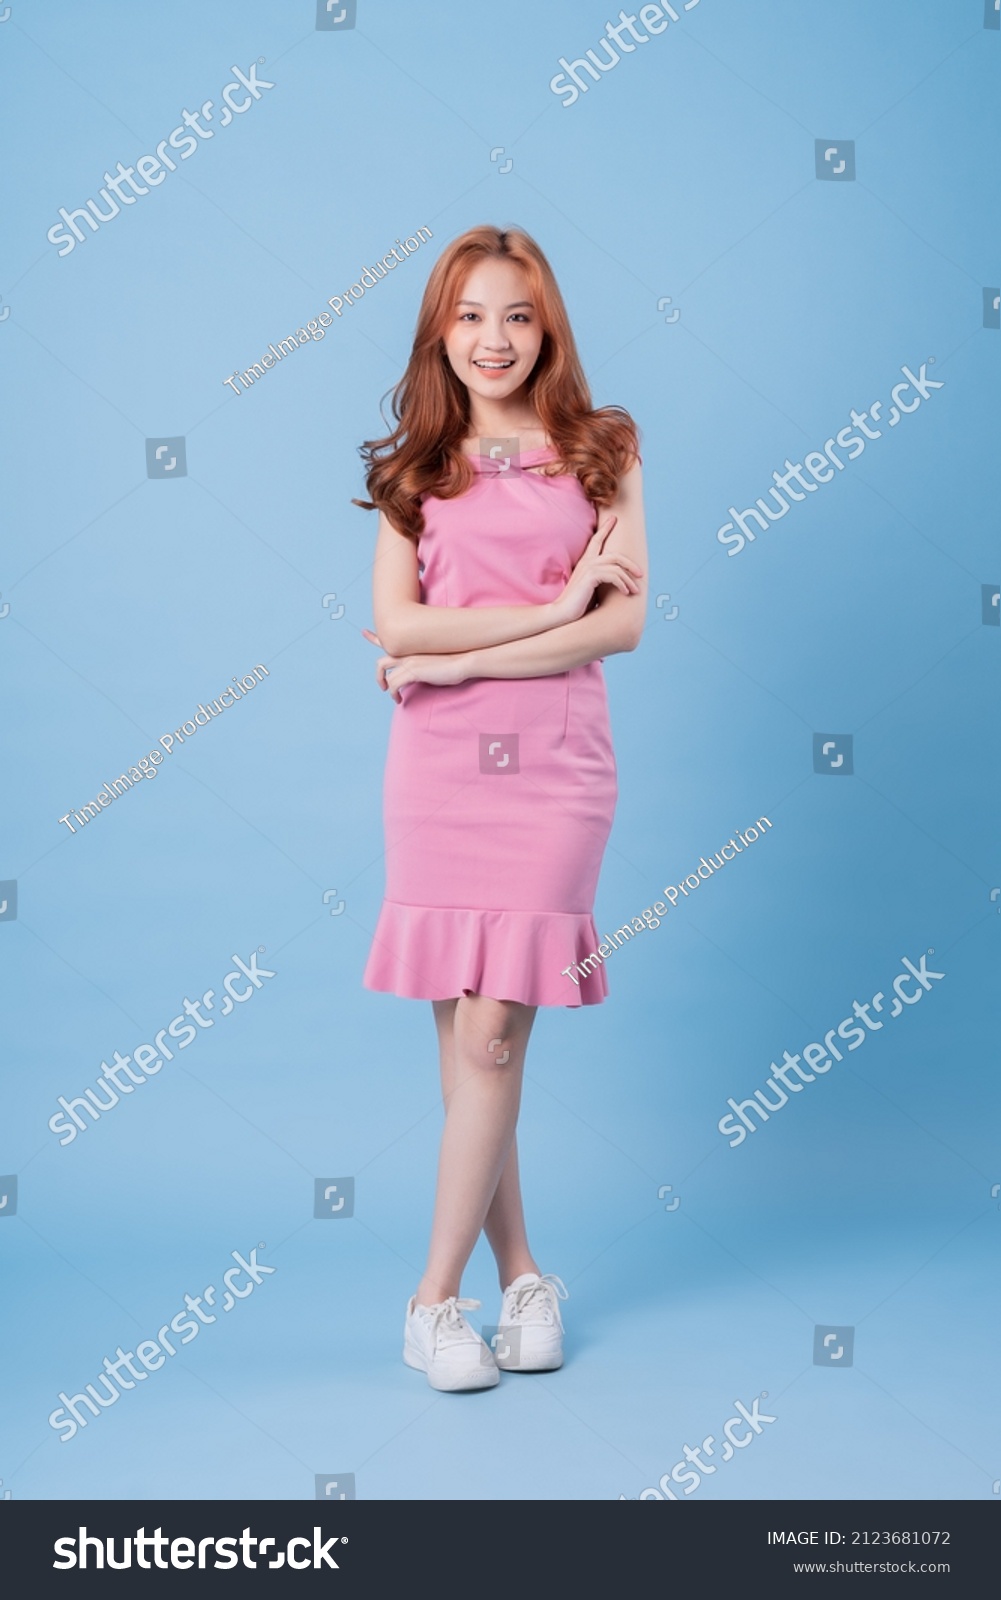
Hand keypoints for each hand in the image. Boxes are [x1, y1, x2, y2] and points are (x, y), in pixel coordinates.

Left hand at [362, 629, 467, 702]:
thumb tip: (418, 673)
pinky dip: (394, 694)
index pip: (389, 640)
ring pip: (386, 674)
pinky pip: (394, 684)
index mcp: (413, 647)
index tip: (365, 633)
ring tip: (394, 696)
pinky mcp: (413, 671)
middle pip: (382, 661)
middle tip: (382, 685)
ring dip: (387, 688)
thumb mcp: (435, 659)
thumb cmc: (455, 661)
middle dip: (379, 675)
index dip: (374, 638)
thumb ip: (423, 662)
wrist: (464, 660)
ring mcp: (409, 661)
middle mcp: (408, 652)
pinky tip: (400, 699)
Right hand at [550, 512, 642, 626]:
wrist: (562, 613)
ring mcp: (588, 568)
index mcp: (585, 563)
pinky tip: (626, 593)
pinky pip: (613, 575)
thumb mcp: (591, 588)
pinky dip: (622, 584)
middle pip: (614, 555)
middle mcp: (587, 562)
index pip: (596, 540)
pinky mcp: (590, 577)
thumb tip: (618, 581)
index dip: (605, 528)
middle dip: (630, 563)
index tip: (614, 518)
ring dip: (629, 579)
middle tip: (640, 573)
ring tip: (635, 590)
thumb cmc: (577, 603)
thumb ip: (601, 579)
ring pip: (617, 566)